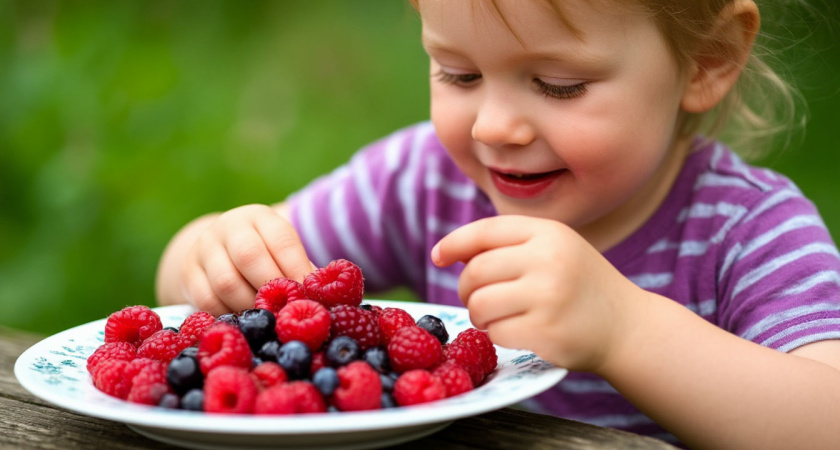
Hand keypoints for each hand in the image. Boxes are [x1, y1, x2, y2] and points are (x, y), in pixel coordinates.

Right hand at [174, 204, 314, 315]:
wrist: (213, 249)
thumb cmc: (263, 253)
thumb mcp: (280, 249)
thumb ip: (299, 267)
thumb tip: (324, 293)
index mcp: (259, 217)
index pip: (281, 239)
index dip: (297, 268)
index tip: (310, 292)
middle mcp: (228, 227)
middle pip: (249, 256)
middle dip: (272, 287)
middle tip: (288, 309)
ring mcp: (204, 250)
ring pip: (227, 282)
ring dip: (251, 305)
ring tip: (269, 317)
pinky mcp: (188, 275)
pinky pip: (208, 301)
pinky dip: (230, 314)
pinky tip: (245, 319)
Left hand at [431, 215, 643, 372]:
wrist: (628, 327)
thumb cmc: (580, 286)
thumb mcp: (555, 249)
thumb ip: (510, 245)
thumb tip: (451, 252)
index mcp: (548, 233)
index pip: (485, 231)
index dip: (454, 243)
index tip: (438, 256)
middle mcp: (549, 260)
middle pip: (475, 272)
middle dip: (468, 289)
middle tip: (480, 300)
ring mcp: (549, 297)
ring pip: (480, 305)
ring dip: (480, 316)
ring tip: (499, 317)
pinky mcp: (546, 332)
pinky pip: (495, 333)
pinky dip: (498, 336)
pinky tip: (518, 332)